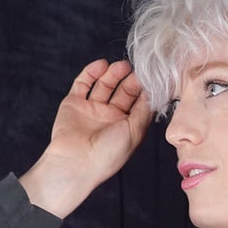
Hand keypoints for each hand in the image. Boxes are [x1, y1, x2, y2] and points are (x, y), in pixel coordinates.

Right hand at [46, 57, 152, 186]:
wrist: (76, 162)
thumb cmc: (108, 154)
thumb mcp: (134, 132)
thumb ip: (144, 111)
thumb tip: (153, 92)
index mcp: (126, 128)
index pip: (138, 104)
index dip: (145, 91)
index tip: (152, 78)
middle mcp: (109, 118)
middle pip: (123, 92)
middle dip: (130, 81)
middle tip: (137, 71)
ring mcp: (91, 110)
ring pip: (104, 85)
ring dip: (113, 74)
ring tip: (122, 66)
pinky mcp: (74, 103)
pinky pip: (83, 83)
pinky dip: (91, 72)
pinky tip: (101, 65)